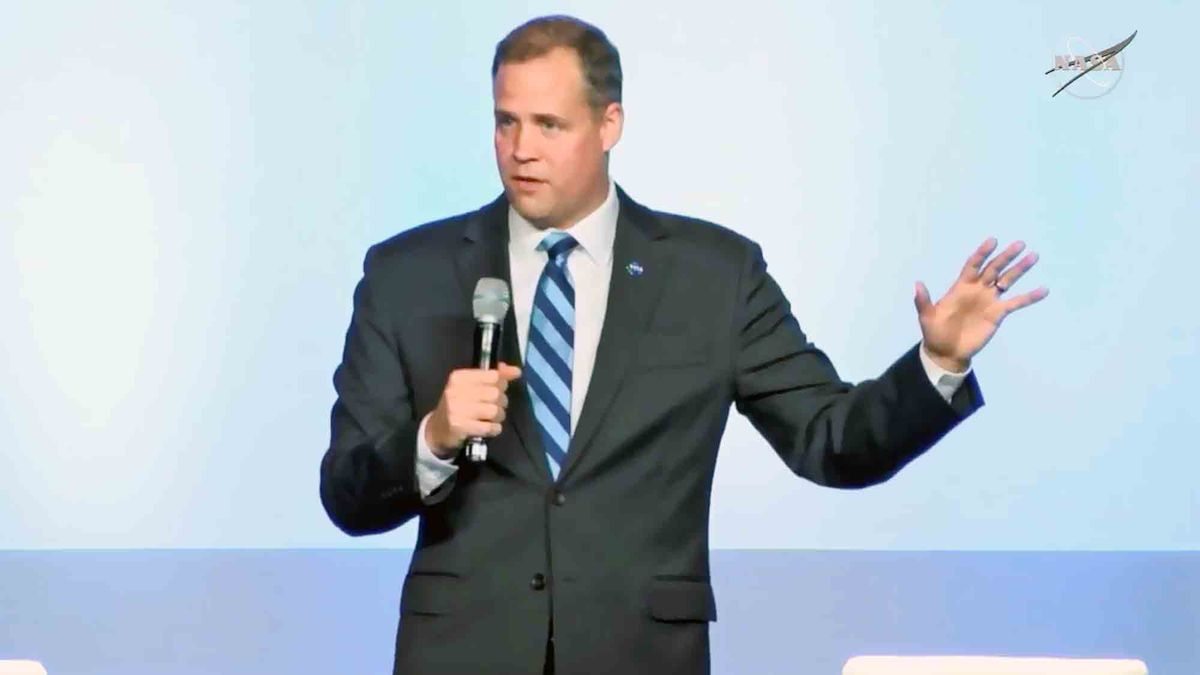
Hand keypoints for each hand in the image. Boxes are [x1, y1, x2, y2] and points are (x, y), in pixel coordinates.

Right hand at [425, 362, 521, 459]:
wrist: (437, 429)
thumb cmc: (458, 405)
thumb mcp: (471, 386)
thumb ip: (493, 377)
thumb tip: (515, 371)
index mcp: (459, 377)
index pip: (492, 375)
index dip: (502, 383)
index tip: (501, 388)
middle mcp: (456, 391)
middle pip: (495, 393)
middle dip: (502, 401)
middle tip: (497, 405)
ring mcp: (457, 410)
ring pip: (494, 410)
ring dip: (499, 416)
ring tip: (493, 418)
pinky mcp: (461, 427)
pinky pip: (489, 427)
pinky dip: (494, 429)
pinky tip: (490, 428)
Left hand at [914, 238, 1048, 371]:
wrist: (947, 351)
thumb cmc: (935, 332)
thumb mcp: (927, 317)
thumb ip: (923, 300)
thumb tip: (916, 284)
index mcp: (961, 286)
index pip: (973, 264)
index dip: (982, 253)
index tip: (992, 240)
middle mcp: (977, 289)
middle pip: (994, 268)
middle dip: (1006, 256)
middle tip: (1020, 244)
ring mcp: (989, 300)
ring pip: (1007, 280)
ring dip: (1020, 269)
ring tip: (1034, 256)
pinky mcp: (998, 313)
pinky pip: (1016, 302)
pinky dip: (1029, 297)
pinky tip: (1043, 289)